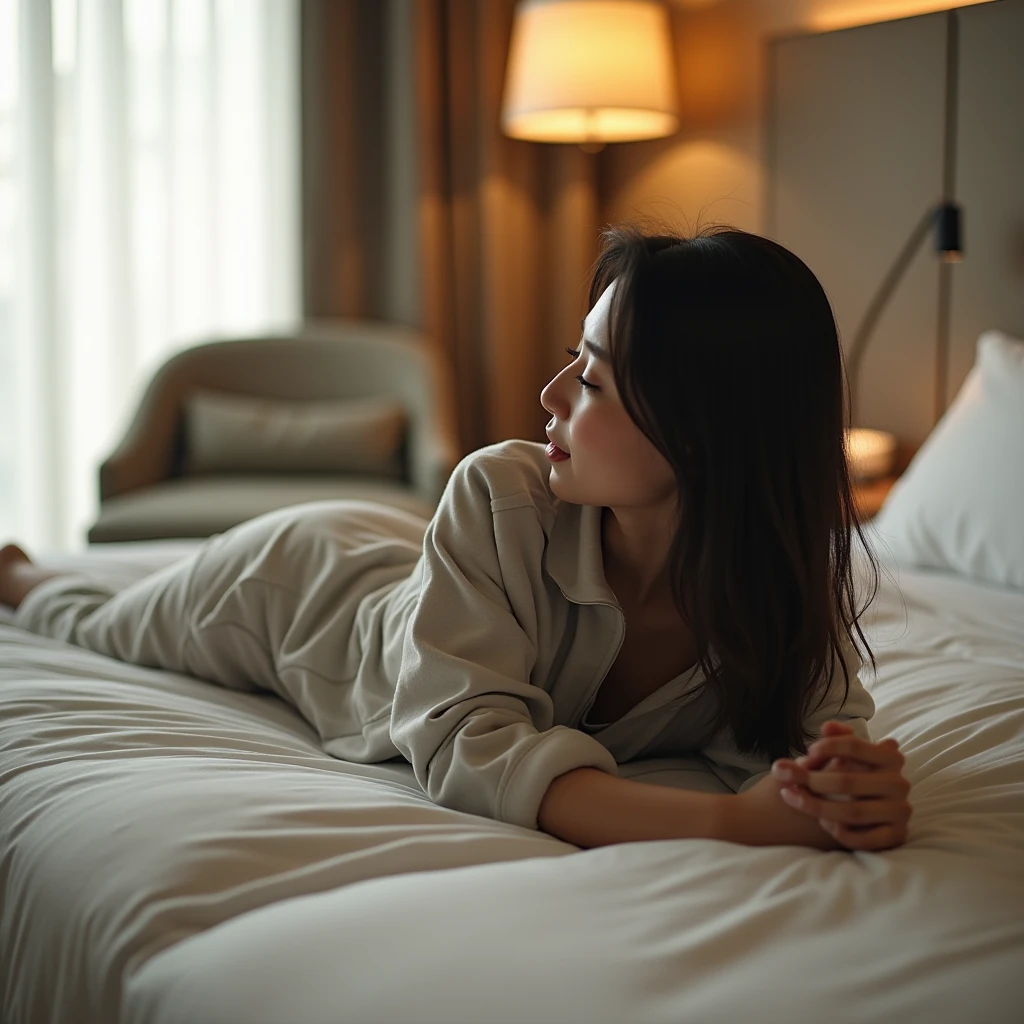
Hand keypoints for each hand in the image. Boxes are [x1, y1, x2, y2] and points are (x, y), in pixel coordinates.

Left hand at [770, 721, 912, 851]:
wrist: (866, 808)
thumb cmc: (851, 773)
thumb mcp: (845, 753)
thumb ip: (837, 738)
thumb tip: (827, 727)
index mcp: (890, 757)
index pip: (854, 746)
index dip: (825, 748)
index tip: (806, 753)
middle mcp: (899, 784)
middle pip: (847, 781)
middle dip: (810, 780)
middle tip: (783, 776)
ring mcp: (900, 811)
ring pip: (852, 811)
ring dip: (816, 806)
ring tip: (793, 797)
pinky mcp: (896, 836)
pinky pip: (865, 839)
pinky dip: (840, 832)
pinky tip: (822, 823)